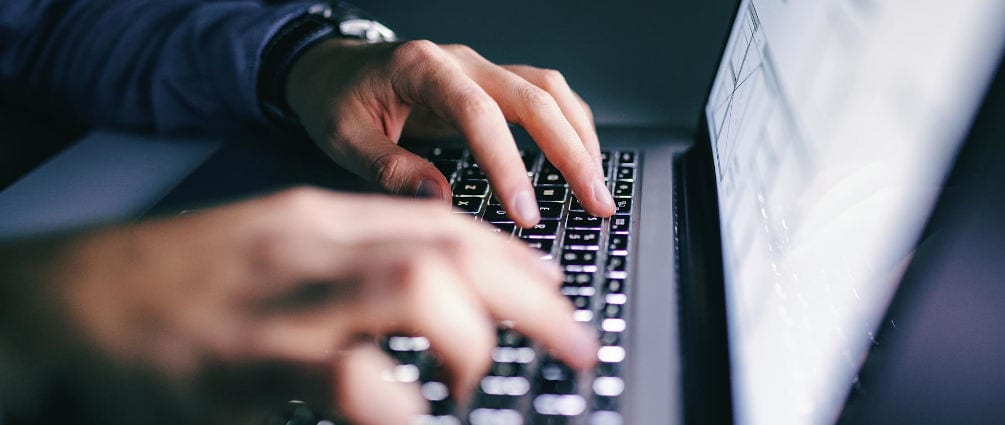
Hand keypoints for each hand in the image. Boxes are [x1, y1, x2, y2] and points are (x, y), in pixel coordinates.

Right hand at [0, 187, 596, 423]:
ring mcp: (282, 303)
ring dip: (472, 339)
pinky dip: (397, 407)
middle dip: (528, 297)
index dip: (512, 259)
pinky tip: (416, 419)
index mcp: (317, 222)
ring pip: (413, 289)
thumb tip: (431, 286)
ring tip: (481, 383)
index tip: (551, 289)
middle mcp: (311, 250)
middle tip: (573, 342)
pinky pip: (347, 380)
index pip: (441, 224)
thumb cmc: (173, 284)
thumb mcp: (268, 251)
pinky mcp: (248, 365)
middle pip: (449, 249)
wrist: (68, 301)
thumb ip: (344, 261)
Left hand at [285, 39, 616, 226]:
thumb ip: (390, 170)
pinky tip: (580, 159)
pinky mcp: (490, 84)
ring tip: (598, 187)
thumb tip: (441, 202)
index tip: (525, 212)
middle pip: (534, 98)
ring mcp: (480, 69)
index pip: (479, 114)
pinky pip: (543, 97)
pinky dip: (568, 126)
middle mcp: (461, 62)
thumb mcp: (343, 139)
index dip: (508, 164)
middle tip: (594, 202)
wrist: (330, 67)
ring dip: (580, 138)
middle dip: (571, 153)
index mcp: (422, 68)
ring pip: (549, 92)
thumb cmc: (334, 99)